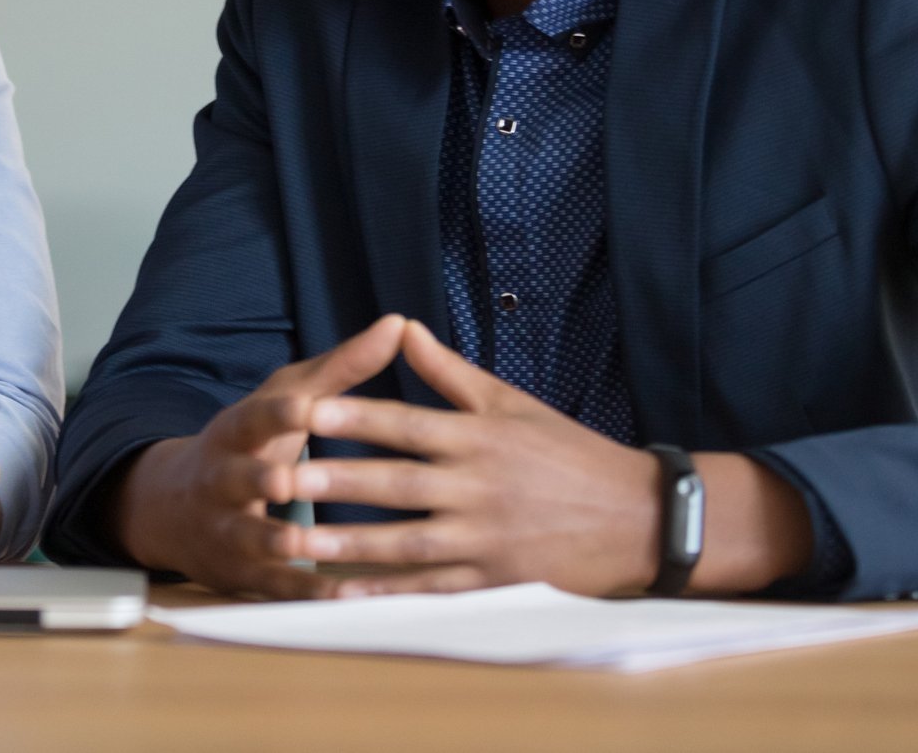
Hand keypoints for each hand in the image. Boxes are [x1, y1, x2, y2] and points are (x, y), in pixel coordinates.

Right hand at [111, 313, 409, 599]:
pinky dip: (304, 592)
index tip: (303, 407)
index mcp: (237, 431)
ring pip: (249, 537)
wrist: (177, 508)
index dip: (277, 414)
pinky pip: (272, 586)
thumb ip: (342, 368)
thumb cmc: (252, 442)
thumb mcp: (284, 398)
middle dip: (261, 481)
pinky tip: (341, 597)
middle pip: (239, 479)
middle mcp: (223, 479)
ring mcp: (226, 528)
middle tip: (288, 482)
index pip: (255, 418)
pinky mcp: (239, 574)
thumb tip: (398, 323)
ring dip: (276, 543)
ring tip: (306, 547)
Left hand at [297, 319, 661, 595]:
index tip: (308, 411)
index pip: (406, 424)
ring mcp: (485, 537)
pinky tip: (347, 592)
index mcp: (479, 437)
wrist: (637, 516)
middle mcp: (478, 486)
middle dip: (336, 482)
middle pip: (396, 483)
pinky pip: (433, 587)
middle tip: (280, 478)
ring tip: (298, 541)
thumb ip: (450, 372)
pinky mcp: (495, 579)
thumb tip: (401, 326)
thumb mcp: (511, 402)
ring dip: (350, 543)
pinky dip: (390, 591)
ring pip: (406, 540)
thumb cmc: (569, 452)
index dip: (355, 417)